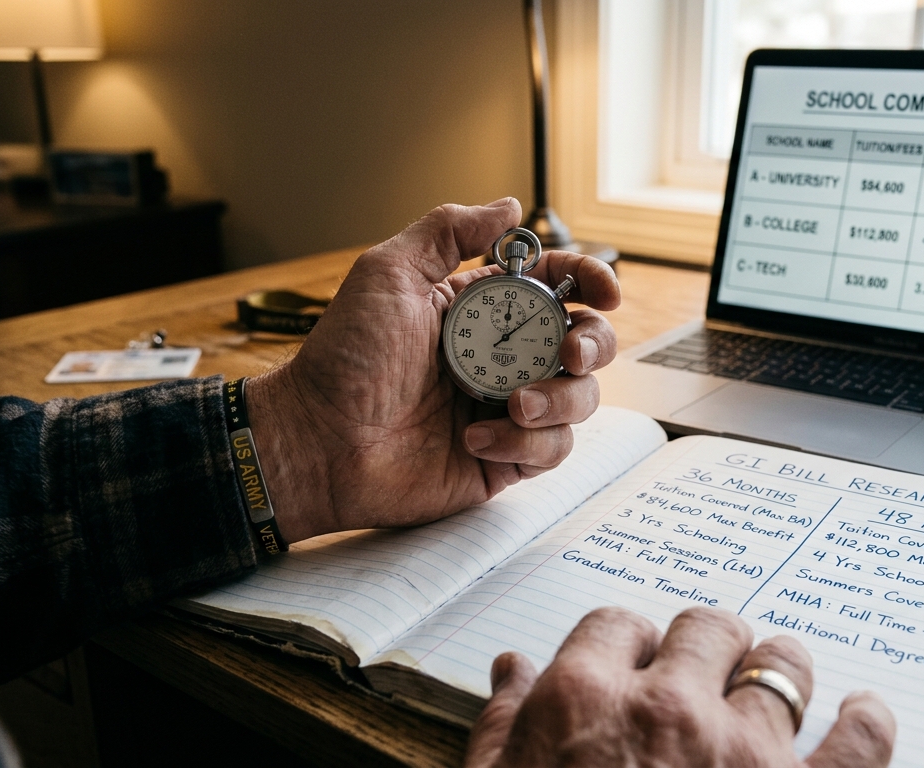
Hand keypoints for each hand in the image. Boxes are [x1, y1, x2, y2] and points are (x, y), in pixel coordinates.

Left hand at [247, 199, 620, 540]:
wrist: (318, 440)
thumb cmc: (344, 359)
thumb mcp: (389, 273)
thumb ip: (448, 232)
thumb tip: (509, 207)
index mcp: (481, 311)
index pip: (556, 286)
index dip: (591, 282)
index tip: (605, 291)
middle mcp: (501, 358)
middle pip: (584, 342)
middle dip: (593, 345)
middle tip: (568, 354)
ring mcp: (505, 409)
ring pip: (579, 399)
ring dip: (558, 400)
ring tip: (512, 406)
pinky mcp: (502, 458)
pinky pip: (550, 450)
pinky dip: (525, 443)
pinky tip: (475, 438)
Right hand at [465, 607, 895, 767]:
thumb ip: (505, 727)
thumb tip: (514, 670)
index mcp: (584, 702)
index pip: (617, 626)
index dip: (628, 646)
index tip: (635, 667)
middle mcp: (669, 709)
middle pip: (705, 629)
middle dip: (704, 649)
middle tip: (703, 677)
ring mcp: (746, 753)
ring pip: (781, 664)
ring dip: (775, 671)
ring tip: (772, 689)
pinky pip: (859, 739)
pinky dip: (866, 722)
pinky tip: (861, 713)